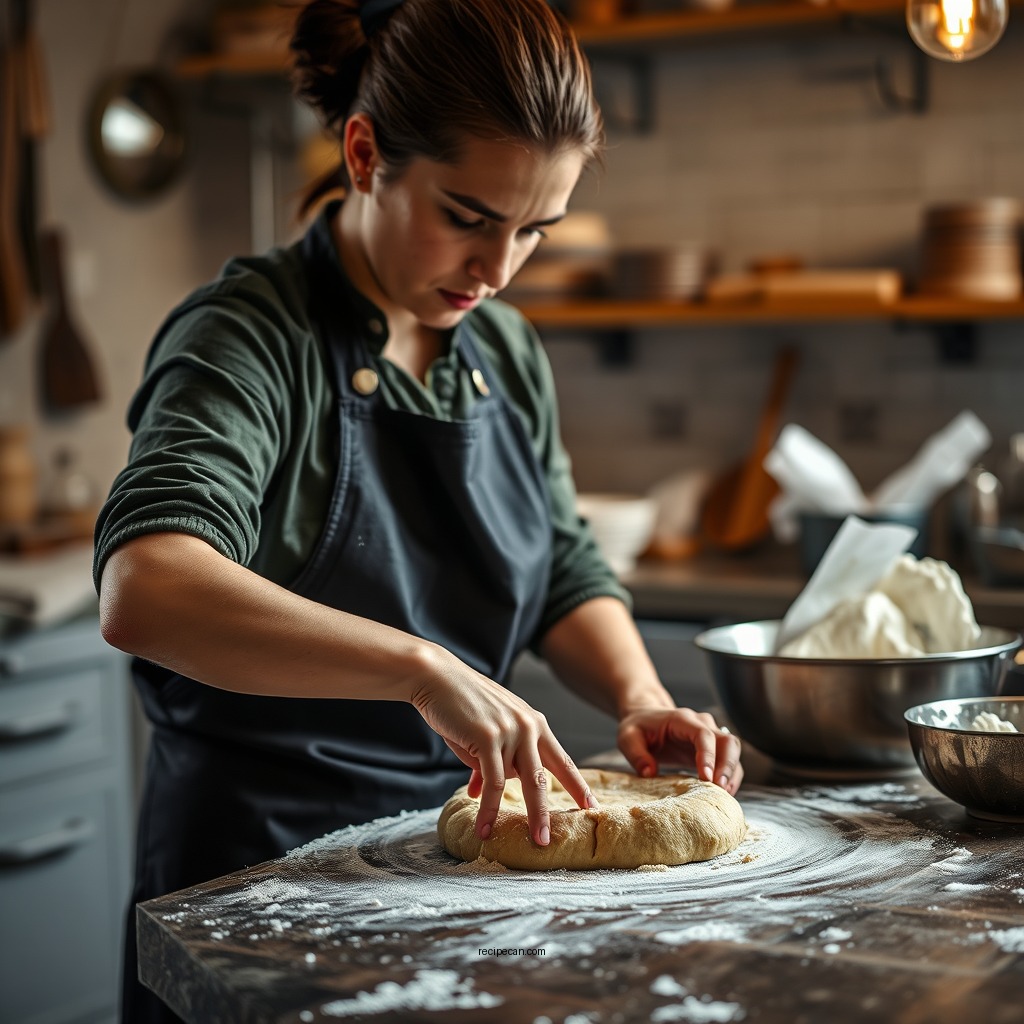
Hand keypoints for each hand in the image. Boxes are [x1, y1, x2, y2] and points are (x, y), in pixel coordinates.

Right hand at [409, 648, 597, 847]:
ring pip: (526, 782)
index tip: (591, 804)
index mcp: (535, 723)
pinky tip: (484, 827)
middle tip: (557, 837)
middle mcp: (529, 726)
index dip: (576, 784)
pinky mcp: (489, 737)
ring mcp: (511, 731)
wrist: (438, 677)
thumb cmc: (461, 706)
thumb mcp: (486, 733)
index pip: (561, 759)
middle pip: (547, 776)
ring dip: (531, 816)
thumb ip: (493, 760)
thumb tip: (484, 791)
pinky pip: (493, 782)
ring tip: (534, 842)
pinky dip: (489, 808)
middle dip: (552, 810)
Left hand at [618, 708, 742, 795]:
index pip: (703, 734)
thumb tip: (650, 773)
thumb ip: (636, 754)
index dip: (708, 755)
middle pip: (727, 741)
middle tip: (721, 789)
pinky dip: (731, 776)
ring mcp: (710, 735)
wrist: (645, 717)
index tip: (706, 778)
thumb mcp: (627, 737)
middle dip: (727, 765)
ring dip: (732, 772)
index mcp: (682, 720)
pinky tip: (725, 793)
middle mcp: (702, 724)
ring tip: (725, 795)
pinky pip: (730, 760)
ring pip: (733, 750)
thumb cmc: (637, 727)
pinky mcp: (712, 749)